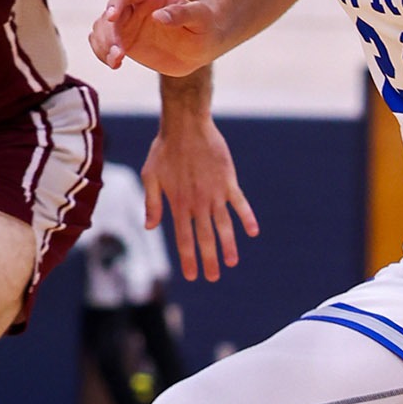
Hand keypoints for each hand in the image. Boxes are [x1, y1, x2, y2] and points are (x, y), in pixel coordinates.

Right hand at [89, 0, 218, 76]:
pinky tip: (115, 64)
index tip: (112, 18)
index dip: (115, 1)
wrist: (201, 46)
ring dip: (102, 45)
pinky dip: (102, 54)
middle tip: (119, 54)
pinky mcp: (124, 43)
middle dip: (109, 34)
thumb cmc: (204, 25)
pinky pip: (103, 45)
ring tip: (117, 62)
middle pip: (108, 14)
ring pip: (101, 30)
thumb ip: (182, 14)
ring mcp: (126, 25)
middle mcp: (133, 7)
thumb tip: (159, 16)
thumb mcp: (199, 17)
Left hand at [140, 118, 257, 281]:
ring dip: (229, 245)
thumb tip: (149, 226)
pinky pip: (240, 203)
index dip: (189, 259)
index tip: (193, 276)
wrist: (186, 126)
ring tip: (232, 262)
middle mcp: (198, 203)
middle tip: (214, 277)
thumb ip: (151, 202)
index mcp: (178, 204)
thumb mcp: (150, 175)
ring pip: (224, 225)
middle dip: (209, 260)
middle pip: (205, 238)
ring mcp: (215, 193)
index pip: (184, 239)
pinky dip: (246, 218)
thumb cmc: (164, 149)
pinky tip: (252, 232)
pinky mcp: (228, 181)